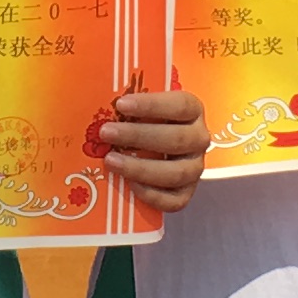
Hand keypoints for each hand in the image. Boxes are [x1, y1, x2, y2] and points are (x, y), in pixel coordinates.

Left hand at [97, 89, 209, 213]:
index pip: (180, 105)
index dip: (151, 105)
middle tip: (106, 132)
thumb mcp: (140, 106)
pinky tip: (129, 185)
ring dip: (140, 167)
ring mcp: (195, 168)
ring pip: (176, 173)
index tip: (121, 105)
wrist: (156, 147)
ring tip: (110, 161)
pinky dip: (151, 194)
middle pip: (176, 139)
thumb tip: (98, 97)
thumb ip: (127, 103)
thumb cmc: (144, 120)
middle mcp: (198, 139)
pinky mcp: (186, 192)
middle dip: (138, 136)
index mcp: (192, 111)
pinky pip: (174, 200)